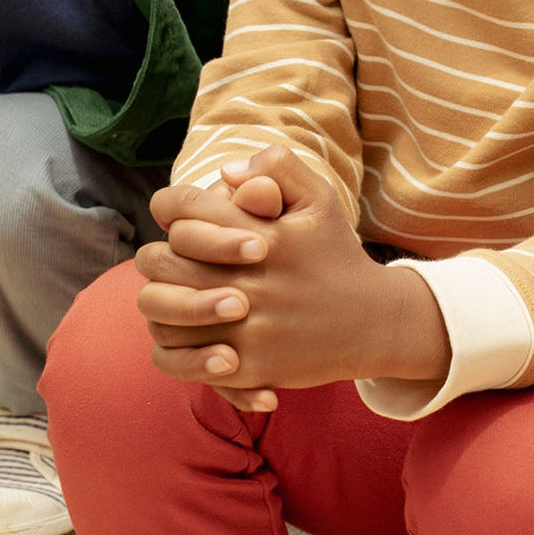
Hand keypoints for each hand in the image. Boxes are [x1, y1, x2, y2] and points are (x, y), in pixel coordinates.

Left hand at [136, 146, 449, 411]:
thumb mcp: (319, 198)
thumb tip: (227, 171)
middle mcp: (250, 280)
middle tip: (176, 259)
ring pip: (161, 312)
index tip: (178, 215)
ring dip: (163, 299)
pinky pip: (179, 358)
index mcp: (263, 234)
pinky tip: (194, 333)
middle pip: (161, 262)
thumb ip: (278, 169)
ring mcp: (247, 327)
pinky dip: (176, 346)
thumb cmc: (335, 254)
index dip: (171, 206)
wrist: (372, 321)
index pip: (184, 209)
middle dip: (161, 255)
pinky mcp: (248, 365)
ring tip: (180, 295)